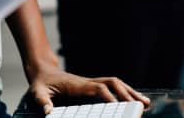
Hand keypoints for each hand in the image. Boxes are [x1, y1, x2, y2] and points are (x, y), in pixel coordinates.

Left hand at [27, 65, 149, 114]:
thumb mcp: (37, 93)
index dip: (110, 97)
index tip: (119, 106)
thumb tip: (48, 111)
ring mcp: (91, 83)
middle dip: (127, 93)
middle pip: (113, 83)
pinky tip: (134, 100)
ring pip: (116, 84)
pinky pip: (112, 88)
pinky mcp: (92, 86)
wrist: (42, 71)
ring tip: (145, 103)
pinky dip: (125, 93)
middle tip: (141, 105)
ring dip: (131, 92)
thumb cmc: (40, 84)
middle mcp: (88, 82)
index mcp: (78, 85)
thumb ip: (42, 102)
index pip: (99, 89)